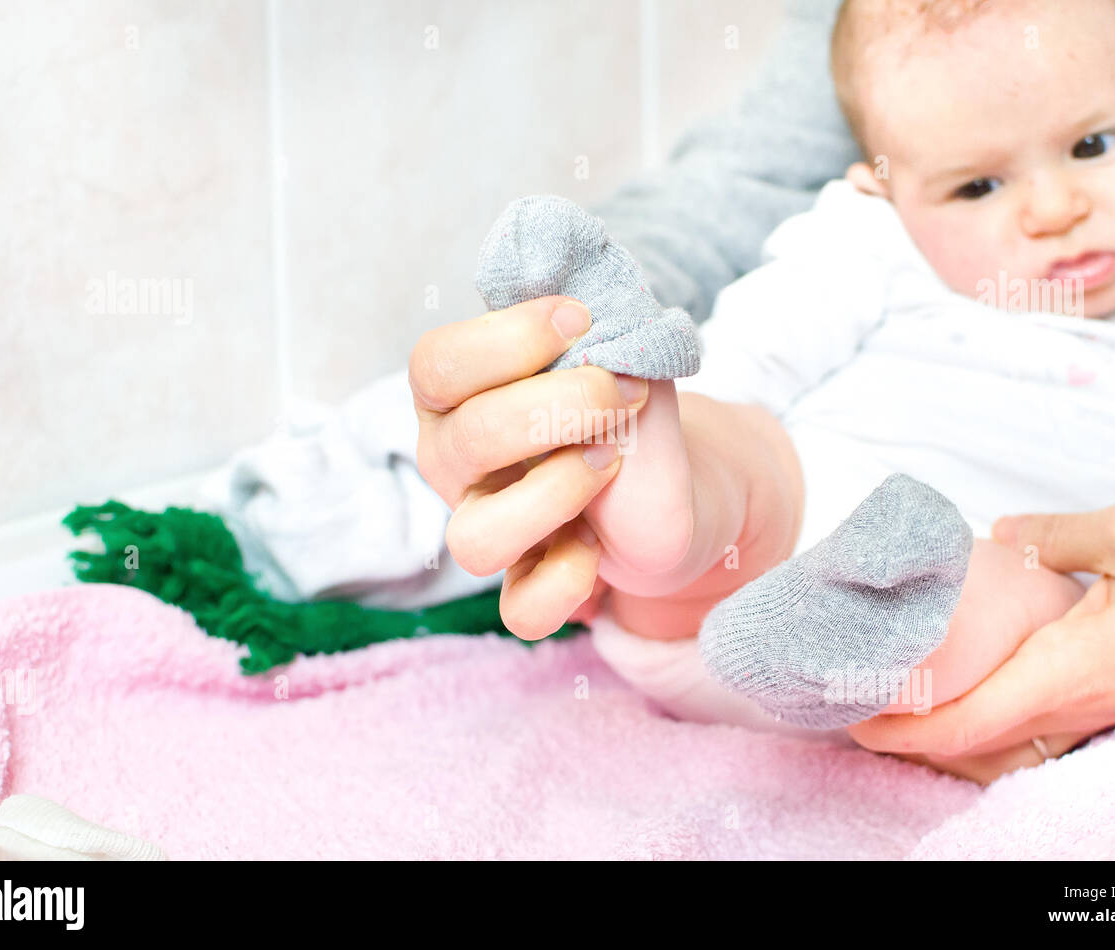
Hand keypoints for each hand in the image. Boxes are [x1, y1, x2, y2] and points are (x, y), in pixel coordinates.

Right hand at [409, 296, 660, 639]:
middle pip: (464, 439)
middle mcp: (456, 464)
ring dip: (554, 495)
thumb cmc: (626, 408)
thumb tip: (587, 289)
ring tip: (609, 464)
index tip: (581, 319)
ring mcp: (486, 529)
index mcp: (458, 396)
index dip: (507, 339)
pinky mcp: (526, 587)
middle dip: (555, 408)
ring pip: (475, 539)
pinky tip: (598, 548)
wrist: (676, 485)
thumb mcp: (621, 354)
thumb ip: (602, 323)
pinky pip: (521, 611)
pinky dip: (567, 582)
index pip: (438, 364)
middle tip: (622, 392)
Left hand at [848, 501, 1114, 766]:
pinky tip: (953, 679)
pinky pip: (1022, 722)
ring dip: (934, 724)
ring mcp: (1088, 709)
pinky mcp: (1102, 700)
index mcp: (1065, 672)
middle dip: (899, 728)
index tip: (848, 711)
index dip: (897, 727)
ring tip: (884, 688)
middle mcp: (1070, 704)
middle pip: (966, 741)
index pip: (963, 724)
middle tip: (844, 693)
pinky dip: (974, 712)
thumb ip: (1053, 531)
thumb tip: (997, 530)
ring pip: (993, 736)